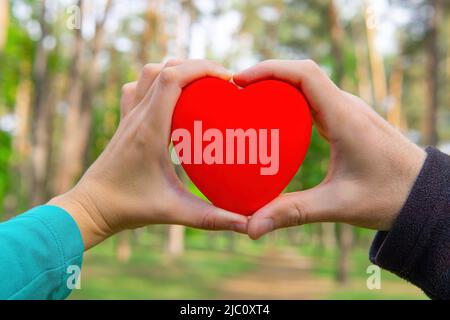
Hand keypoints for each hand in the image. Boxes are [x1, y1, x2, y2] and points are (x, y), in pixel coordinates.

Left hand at [49, 59, 247, 248]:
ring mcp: (128, 117)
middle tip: (220, 82)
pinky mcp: (124, 122)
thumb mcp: (174, 212)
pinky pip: (138, 88)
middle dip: (195, 67)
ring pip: (148, 73)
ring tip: (200, 84)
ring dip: (175, 70)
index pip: (172, 78)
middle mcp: (137, 116)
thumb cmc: (128, 208)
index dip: (201, 68)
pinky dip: (156, 82)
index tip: (226, 77)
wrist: (91, 207)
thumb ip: (212, 218)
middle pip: (162, 69)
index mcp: (149, 130)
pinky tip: (170, 97)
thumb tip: (246, 224)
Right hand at [233, 59, 425, 239]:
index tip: (240, 80)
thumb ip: (292, 213)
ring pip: (307, 85)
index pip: (304, 74)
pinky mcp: (347, 120)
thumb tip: (250, 227)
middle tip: (236, 94)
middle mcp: (346, 106)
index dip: (269, 70)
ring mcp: (347, 111)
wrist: (423, 194)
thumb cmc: (389, 196)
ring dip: (277, 87)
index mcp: (345, 117)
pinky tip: (274, 121)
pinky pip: (314, 100)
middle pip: (300, 74)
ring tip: (247, 103)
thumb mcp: (338, 205)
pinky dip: (290, 102)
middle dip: (266, 77)